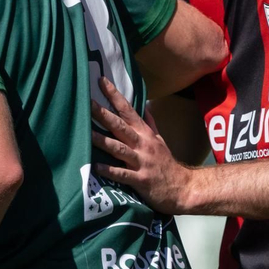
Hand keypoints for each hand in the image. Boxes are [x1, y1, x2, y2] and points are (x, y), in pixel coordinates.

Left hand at [90, 76, 197, 214]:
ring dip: (103, 141)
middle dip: (103, 114)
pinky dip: (110, 171)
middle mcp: (142, 144)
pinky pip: (123, 174)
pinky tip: (96, 167)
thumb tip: (144, 106)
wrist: (183, 188)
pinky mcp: (141, 179)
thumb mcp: (160, 140)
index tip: (101, 81)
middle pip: (120, 126)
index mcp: (145, 134)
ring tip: (86, 133)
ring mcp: (141, 162)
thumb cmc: (166, 164)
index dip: (114, 96)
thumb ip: (150, 123)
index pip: (128, 110)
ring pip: (119, 148)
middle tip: (87, 102)